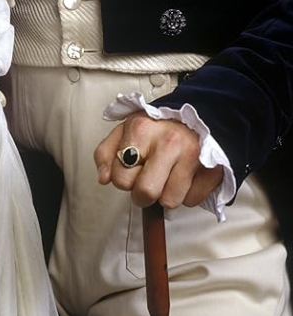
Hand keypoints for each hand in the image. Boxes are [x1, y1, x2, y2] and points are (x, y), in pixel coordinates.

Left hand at [94, 114, 223, 209]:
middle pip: (146, 193)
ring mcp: (192, 156)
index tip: (133, 169)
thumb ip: (106, 153)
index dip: (124, 179)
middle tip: (149, 179)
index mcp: (141, 129)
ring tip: (169, 174)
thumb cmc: (159, 126)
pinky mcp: (212, 170)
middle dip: (143, 193)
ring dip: (167, 194)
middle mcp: (168, 142)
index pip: (121, 178)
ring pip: (170, 201)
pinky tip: (186, 176)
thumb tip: (104, 178)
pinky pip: (192, 201)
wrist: (199, 114)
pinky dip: (188, 194)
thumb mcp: (125, 130)